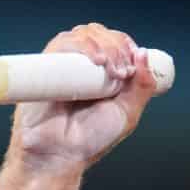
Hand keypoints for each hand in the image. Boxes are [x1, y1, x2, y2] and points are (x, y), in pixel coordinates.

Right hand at [8, 23, 161, 178]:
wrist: (60, 156)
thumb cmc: (90, 140)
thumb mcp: (126, 113)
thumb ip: (142, 87)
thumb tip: (144, 53)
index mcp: (99, 73)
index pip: (114, 41)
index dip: (126, 46)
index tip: (133, 66)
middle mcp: (80, 65)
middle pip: (100, 33)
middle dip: (118, 47)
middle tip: (123, 73)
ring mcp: (62, 64)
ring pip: (84, 34)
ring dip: (105, 45)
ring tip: (111, 72)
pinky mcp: (45, 66)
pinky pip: (63, 43)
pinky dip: (83, 45)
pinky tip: (97, 61)